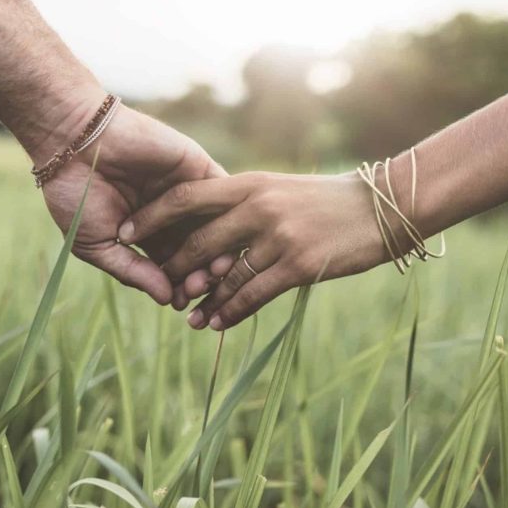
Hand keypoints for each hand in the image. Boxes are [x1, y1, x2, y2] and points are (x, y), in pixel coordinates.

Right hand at [32, 97, 233, 304]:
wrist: (73, 141)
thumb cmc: (76, 195)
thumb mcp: (98, 244)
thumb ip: (133, 272)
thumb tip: (166, 300)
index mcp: (148, 236)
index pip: (173, 268)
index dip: (179, 287)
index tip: (180, 302)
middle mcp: (172, 217)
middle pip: (198, 252)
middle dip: (200, 273)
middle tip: (198, 288)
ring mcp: (187, 192)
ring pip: (214, 227)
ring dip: (218, 250)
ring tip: (214, 270)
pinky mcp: (197, 167)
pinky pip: (222, 194)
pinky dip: (226, 215)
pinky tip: (224, 236)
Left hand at [118, 172, 388, 329]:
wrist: (381, 206)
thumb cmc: (326, 199)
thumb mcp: (280, 189)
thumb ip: (243, 203)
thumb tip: (207, 226)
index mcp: (249, 183)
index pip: (186, 197)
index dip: (151, 216)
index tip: (127, 232)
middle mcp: (258, 207)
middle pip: (198, 243)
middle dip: (174, 269)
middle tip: (162, 289)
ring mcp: (277, 236)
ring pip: (224, 276)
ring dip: (203, 300)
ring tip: (187, 318)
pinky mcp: (297, 265)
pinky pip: (252, 295)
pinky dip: (231, 312)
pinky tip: (218, 323)